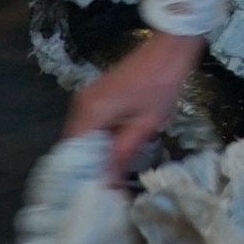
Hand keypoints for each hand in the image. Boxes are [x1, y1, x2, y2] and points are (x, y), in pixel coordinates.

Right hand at [64, 28, 206, 180]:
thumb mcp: (146, 124)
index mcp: (91, 111)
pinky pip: (89, 125)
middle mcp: (81, 104)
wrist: (170, 48)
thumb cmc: (162, 85)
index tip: (88, 195)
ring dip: (92, 155)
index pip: (73, 153)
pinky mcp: (96, 95)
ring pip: (82, 136)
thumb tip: (106, 183)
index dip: (80, 175)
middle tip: (98, 190)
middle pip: (75, 146)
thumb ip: (122, 153)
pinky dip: (97, 141)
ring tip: (105, 178)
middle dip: (85, 168)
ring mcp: (86, 98)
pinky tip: (110, 155)